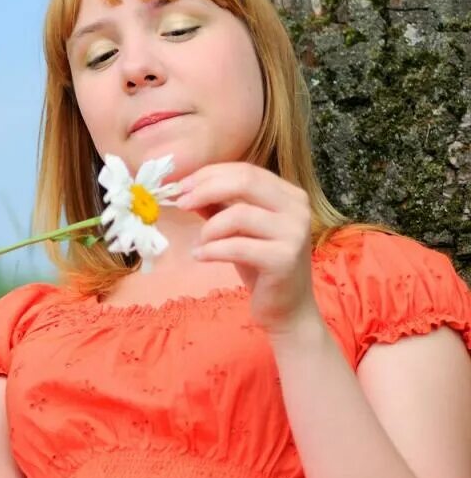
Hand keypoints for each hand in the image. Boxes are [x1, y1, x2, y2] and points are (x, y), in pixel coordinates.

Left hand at [174, 162, 319, 333]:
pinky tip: (201, 256)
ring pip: (240, 214)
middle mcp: (297, 208)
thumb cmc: (259, 264)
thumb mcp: (237, 228)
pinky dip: (212, 250)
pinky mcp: (284, 259)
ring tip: (199, 243)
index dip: (209, 174)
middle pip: (245, 182)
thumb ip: (219, 205)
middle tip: (181, 204)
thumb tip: (185, 187)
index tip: (181, 186)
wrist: (286, 308)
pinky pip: (237, 246)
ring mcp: (294, 233)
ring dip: (209, 228)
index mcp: (288, 194)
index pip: (245, 170)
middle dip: (205, 189)